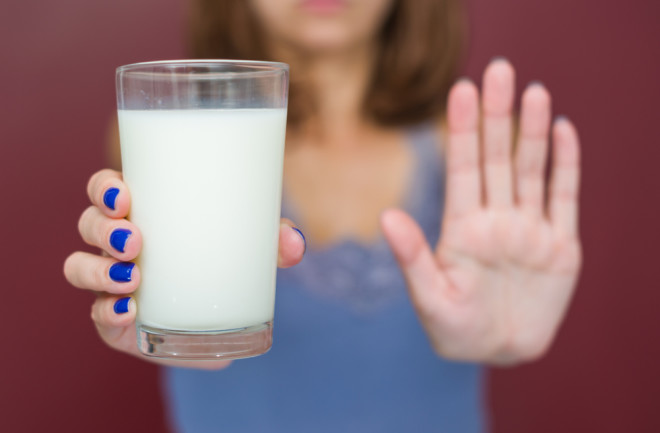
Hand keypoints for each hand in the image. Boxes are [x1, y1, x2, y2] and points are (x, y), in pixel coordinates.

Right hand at [64, 169, 305, 368]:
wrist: (220, 322)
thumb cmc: (226, 262)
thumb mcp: (250, 246)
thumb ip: (273, 240)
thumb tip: (295, 243)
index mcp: (145, 213)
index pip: (107, 189)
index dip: (105, 188)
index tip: (125, 196)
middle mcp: (118, 244)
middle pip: (89, 224)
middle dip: (103, 229)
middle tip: (136, 241)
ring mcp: (111, 282)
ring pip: (79, 267)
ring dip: (97, 270)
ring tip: (131, 279)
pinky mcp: (114, 320)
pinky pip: (95, 314)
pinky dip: (107, 311)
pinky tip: (128, 311)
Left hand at [382, 59, 581, 364]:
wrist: (498, 352)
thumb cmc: (456, 330)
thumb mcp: (430, 298)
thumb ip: (413, 258)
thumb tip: (386, 216)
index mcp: (462, 228)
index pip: (462, 169)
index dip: (463, 130)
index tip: (461, 90)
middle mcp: (496, 219)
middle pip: (496, 158)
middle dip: (497, 116)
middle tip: (499, 70)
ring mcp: (528, 229)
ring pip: (530, 170)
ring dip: (532, 133)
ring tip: (533, 92)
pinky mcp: (560, 245)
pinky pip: (563, 198)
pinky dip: (565, 165)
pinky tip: (562, 130)